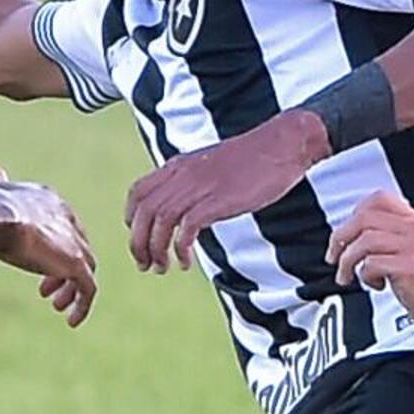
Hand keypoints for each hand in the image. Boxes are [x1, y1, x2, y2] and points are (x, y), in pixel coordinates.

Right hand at [0, 170, 95, 326]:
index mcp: (51, 200)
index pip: (65, 226)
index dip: (54, 247)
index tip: (39, 265)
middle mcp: (67, 219)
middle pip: (78, 248)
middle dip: (62, 270)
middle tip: (46, 290)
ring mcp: (75, 243)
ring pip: (85, 270)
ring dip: (71, 289)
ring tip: (57, 305)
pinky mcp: (76, 264)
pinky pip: (89, 290)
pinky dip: (83, 306)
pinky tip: (72, 321)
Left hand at [123, 112, 319, 273]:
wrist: (282, 144)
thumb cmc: (253, 158)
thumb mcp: (211, 164)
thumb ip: (193, 182)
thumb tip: (186, 206)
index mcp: (178, 165)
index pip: (138, 192)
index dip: (132, 219)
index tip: (139, 238)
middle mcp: (182, 175)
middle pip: (143, 212)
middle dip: (138, 243)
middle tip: (145, 265)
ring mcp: (199, 187)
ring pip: (160, 222)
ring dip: (156, 250)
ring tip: (163, 268)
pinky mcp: (217, 200)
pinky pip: (186, 228)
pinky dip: (180, 248)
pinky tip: (186, 262)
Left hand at [325, 191, 413, 340]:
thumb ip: (392, 238)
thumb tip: (355, 236)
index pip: (378, 199)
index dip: (354, 213)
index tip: (344, 233)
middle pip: (364, 218)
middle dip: (340, 238)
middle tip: (334, 257)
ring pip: (364, 241)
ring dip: (348, 261)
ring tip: (348, 276)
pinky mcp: (411, 268)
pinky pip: (372, 264)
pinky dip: (365, 275)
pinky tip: (375, 284)